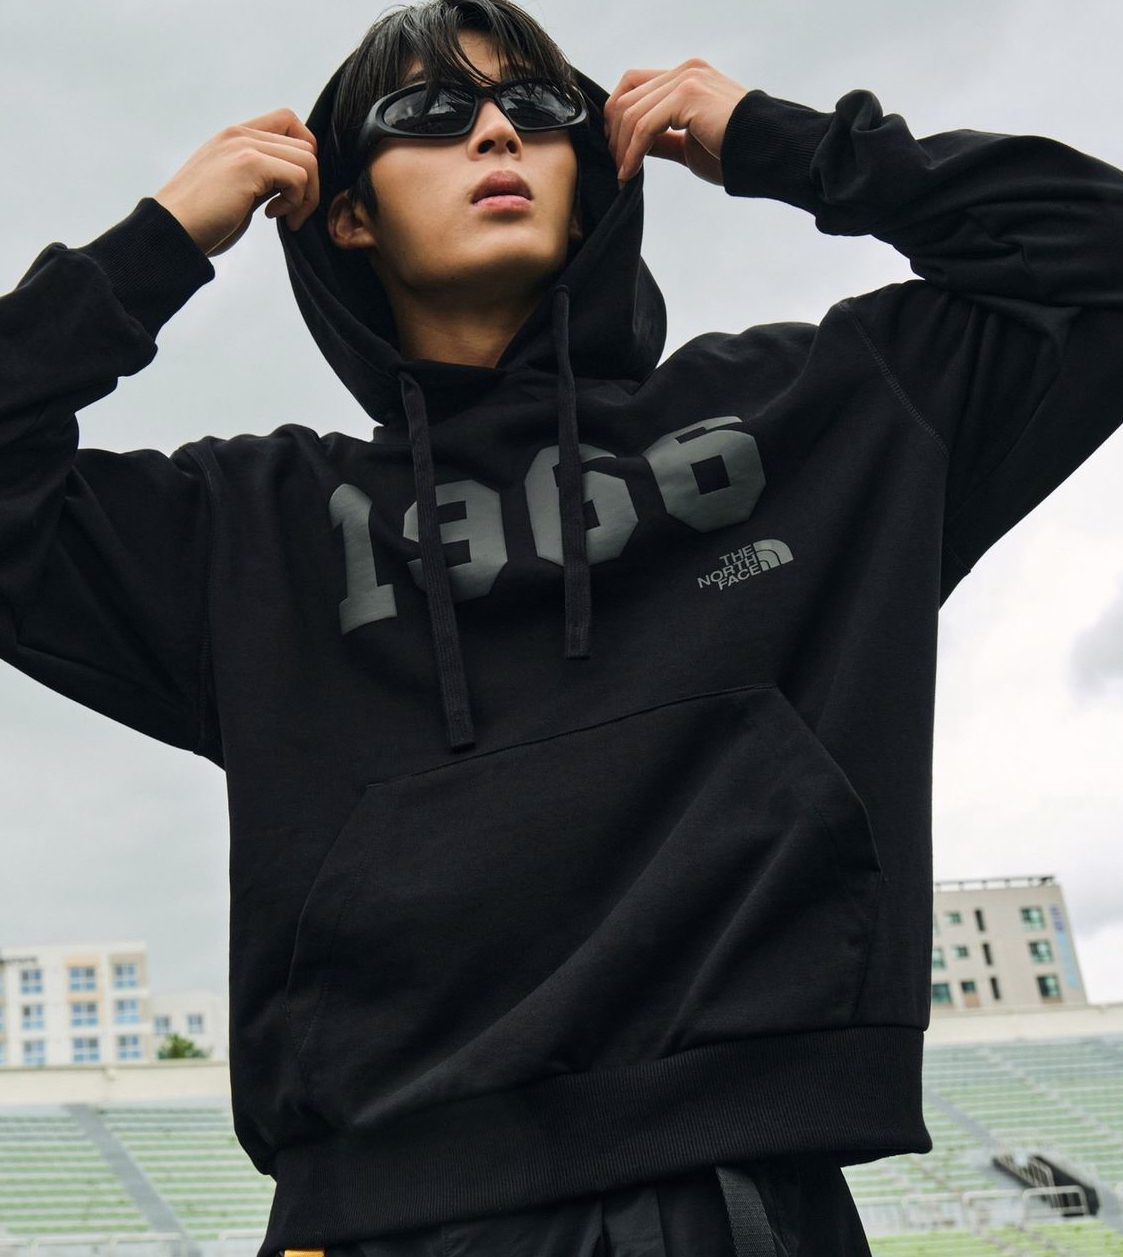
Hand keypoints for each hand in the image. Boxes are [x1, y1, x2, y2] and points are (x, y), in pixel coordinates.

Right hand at [153, 107, 318, 257]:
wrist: (171, 231)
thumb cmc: (200, 221)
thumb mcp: (235, 189)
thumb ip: (261, 178)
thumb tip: (293, 184)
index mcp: (235, 137)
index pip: (288, 122)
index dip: (302, 157)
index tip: (292, 190)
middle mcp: (239, 134)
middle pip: (305, 143)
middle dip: (309, 184)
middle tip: (290, 212)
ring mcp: (243, 145)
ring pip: (307, 159)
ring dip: (305, 195)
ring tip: (283, 215)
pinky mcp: (249, 164)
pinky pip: (298, 176)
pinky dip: (296, 202)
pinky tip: (272, 215)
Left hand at [603, 58, 748, 187]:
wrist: (764, 152)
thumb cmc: (733, 152)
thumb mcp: (687, 145)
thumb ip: (660, 139)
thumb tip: (632, 145)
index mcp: (686, 76)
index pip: (634, 84)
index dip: (617, 117)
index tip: (617, 151)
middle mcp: (685, 71)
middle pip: (627, 95)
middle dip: (615, 134)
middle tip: (616, 166)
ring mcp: (687, 79)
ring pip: (631, 111)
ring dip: (622, 148)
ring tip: (624, 173)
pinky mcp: (688, 95)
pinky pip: (645, 125)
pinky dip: (632, 152)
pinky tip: (630, 172)